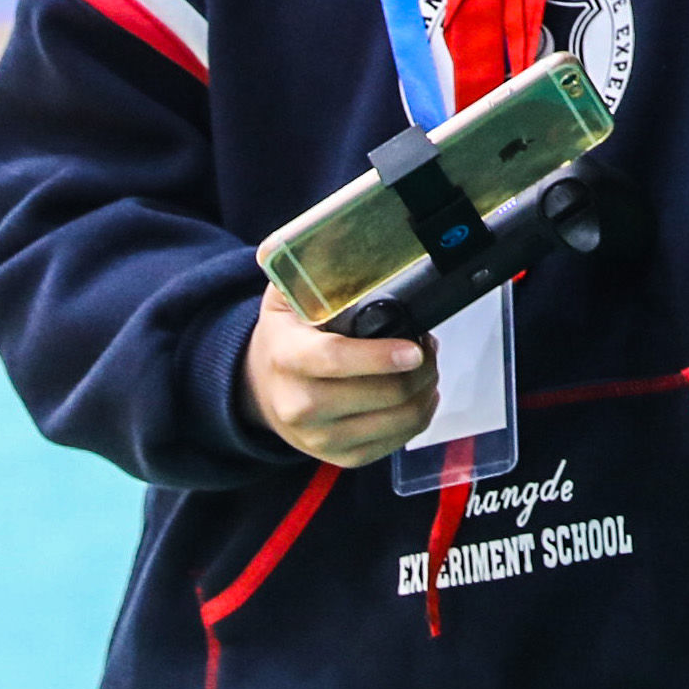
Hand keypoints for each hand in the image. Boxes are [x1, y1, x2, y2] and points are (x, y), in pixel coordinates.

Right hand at [244, 285, 436, 464]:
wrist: (260, 386)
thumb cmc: (287, 332)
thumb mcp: (286, 295)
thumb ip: (306, 266)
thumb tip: (333, 231)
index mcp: (286, 356)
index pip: (334, 360)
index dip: (379, 357)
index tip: (414, 347)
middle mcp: (297, 404)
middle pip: (377, 395)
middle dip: (419, 370)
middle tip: (428, 347)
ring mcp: (316, 437)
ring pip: (392, 422)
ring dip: (424, 393)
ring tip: (427, 367)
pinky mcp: (336, 457)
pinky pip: (391, 444)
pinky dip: (416, 419)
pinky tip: (419, 395)